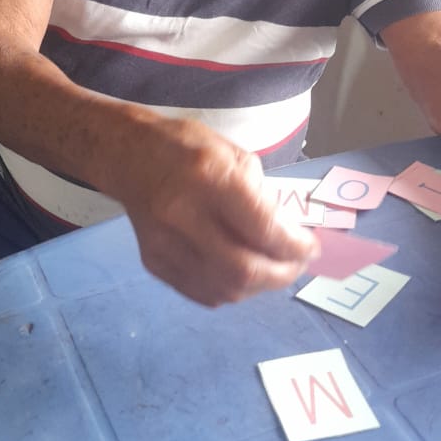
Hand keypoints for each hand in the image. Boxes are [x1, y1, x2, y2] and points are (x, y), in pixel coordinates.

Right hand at [115, 116, 317, 306]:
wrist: (128, 156)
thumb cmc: (188, 148)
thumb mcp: (236, 156)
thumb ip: (263, 198)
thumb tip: (288, 236)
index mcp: (211, 178)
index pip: (263, 229)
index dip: (296, 247)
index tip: (311, 248)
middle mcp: (185, 214)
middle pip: (244, 270)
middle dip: (282, 274)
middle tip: (297, 266)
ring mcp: (165, 244)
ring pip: (225, 289)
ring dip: (259, 286)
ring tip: (273, 270)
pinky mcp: (154, 262)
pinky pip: (203, 293)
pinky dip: (231, 290)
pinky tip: (243, 275)